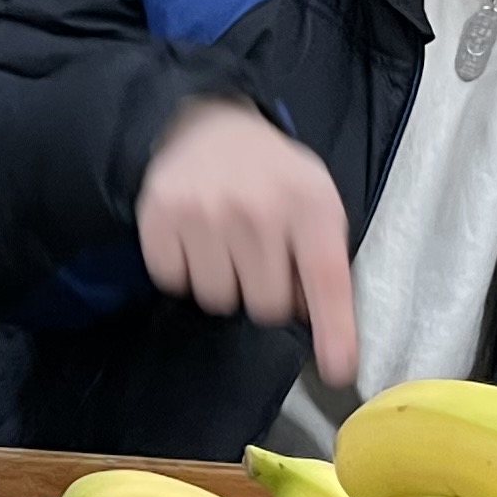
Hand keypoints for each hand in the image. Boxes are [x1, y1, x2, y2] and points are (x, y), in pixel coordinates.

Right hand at [134, 99, 355, 385]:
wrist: (206, 125)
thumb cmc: (270, 175)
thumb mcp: (314, 203)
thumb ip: (323, 262)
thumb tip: (319, 332)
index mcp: (309, 204)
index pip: (326, 281)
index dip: (333, 331)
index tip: (336, 371)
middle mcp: (258, 209)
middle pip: (265, 306)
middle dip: (264, 294)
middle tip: (258, 260)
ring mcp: (205, 213)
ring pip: (217, 299)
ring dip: (223, 284)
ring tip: (225, 246)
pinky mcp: (159, 217)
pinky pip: (175, 281)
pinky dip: (184, 270)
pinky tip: (194, 240)